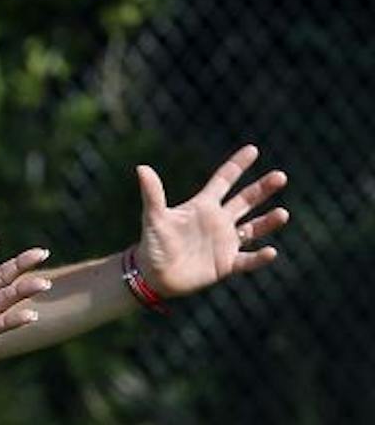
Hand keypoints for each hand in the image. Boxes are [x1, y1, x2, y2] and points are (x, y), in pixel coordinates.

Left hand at [133, 144, 288, 297]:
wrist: (152, 276)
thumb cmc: (152, 244)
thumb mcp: (154, 218)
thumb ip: (153, 194)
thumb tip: (141, 167)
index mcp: (203, 206)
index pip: (223, 180)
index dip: (237, 165)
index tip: (252, 149)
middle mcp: (218, 221)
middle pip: (245, 200)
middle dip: (262, 188)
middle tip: (280, 176)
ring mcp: (224, 242)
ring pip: (253, 228)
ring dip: (268, 221)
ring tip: (283, 214)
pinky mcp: (226, 263)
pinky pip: (247, 260)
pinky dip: (259, 257)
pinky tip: (270, 252)